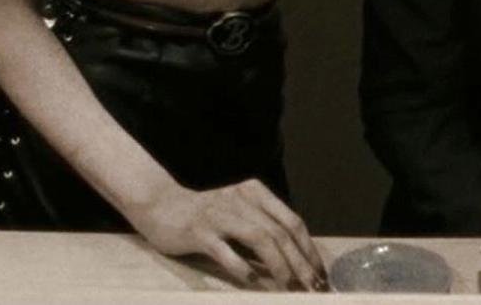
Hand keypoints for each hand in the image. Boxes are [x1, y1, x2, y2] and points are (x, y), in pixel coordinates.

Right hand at [130, 178, 327, 290]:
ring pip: (259, 238)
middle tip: (313, 286)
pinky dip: (242, 268)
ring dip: (279, 266)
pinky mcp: (198, 232)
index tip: (320, 273)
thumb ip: (264, 228)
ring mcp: (219, 215)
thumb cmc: (207, 214)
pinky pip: (225, 251)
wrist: (161, 204)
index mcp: (255, 193)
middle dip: (300, 262)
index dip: (309, 248)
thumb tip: (297, 260)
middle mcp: (241, 200)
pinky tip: (253, 283)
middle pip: (279, 232)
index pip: (292, 221)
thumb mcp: (240, 212)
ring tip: (291, 287)